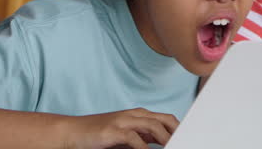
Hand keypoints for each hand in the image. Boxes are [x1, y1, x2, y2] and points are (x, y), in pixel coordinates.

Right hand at [61, 108, 178, 148]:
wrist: (72, 132)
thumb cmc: (99, 136)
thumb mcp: (125, 137)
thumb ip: (143, 138)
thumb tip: (163, 143)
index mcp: (139, 116)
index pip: (167, 120)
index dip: (180, 131)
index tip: (189, 141)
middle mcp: (134, 115)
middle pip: (165, 121)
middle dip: (178, 134)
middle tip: (186, 144)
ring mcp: (123, 121)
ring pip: (153, 127)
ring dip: (166, 140)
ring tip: (174, 148)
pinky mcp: (113, 130)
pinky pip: (134, 138)